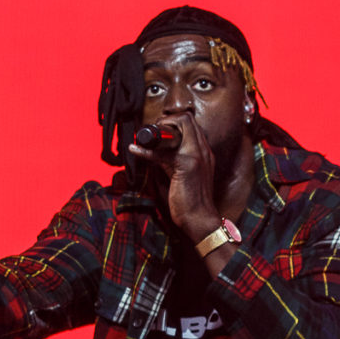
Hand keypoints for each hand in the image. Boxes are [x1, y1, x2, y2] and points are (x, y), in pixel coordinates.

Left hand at [129, 115, 220, 242]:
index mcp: (204, 152)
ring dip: (158, 130)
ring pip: (180, 125)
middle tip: (152, 134)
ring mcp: (196, 155)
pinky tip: (135, 150)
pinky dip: (145, 150)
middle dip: (166, 121)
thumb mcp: (187, 176)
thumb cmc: (192, 202)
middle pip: (186, 118)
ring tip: (144, 139)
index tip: (161, 133)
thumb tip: (158, 152)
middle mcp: (203, 150)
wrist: (200, 220)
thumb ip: (177, 161)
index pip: (191, 123)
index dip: (174, 122)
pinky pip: (162, 151)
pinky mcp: (186, 164)